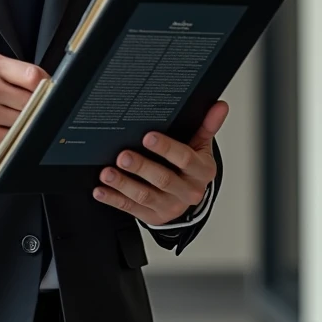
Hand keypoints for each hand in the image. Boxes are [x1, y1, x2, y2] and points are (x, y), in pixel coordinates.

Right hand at [0, 53, 47, 155]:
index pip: (32, 76)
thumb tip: (49, 87)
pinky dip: (15, 136)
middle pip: (32, 100)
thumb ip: (15, 74)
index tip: (49, 92)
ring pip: (25, 120)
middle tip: (32, 108)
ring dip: (26, 122)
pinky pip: (14, 138)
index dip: (47, 86)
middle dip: (37, 107)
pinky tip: (4, 129)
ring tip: (13, 118)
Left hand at [92, 101, 228, 225]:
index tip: (149, 137)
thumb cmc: (192, 167)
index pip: (185, 159)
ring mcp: (169, 206)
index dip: (167, 149)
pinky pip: (131, 208)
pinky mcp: (152, 216)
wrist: (190, 197)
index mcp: (201, 171)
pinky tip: (101, 190)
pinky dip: (113, 199)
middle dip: (141, 167)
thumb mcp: (201, 146)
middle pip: (163, 179)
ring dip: (124, 184)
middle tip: (123, 156)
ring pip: (145, 195)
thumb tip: (220, 105)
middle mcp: (187, 191)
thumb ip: (207, 125)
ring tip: (107, 172)